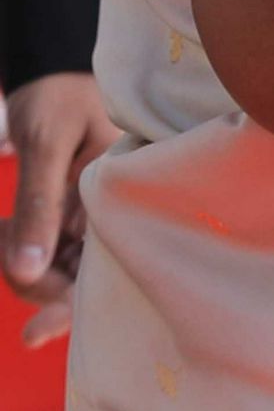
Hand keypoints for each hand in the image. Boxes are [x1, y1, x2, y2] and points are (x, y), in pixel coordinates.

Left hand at [7, 70, 118, 346]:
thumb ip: (37, 208)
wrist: (55, 75)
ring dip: (20, 262)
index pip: (101, 269)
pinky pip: (45, 255)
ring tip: (3, 227)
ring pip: (55, 273)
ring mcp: (92, 223)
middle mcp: (114, 218)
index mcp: (124, 198)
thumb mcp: (47, 145)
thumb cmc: (61, 98)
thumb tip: (24, 271)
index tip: (33, 335)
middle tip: (2, 236)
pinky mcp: (73, 223)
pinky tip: (8, 229)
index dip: (67, 307)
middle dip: (30, 277)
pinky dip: (19, 250)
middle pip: (75, 281)